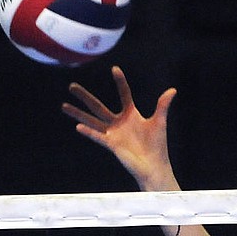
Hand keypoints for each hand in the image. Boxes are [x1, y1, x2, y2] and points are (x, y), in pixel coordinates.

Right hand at [62, 65, 177, 188]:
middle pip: (98, 106)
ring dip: (78, 114)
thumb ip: (162, 105)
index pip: (124, 94)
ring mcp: (113, 133)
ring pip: (92, 120)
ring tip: (63, 105)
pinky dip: (89, 132)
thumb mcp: (159, 122)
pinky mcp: (112, 145)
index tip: (115, 69)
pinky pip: (98, 136)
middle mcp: (119, 123)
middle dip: (85, 96)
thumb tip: (172, 90)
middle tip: (71, 86)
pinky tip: (78, 126)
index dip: (120, 82)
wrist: (155, 166)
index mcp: (131, 115)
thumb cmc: (157, 146)